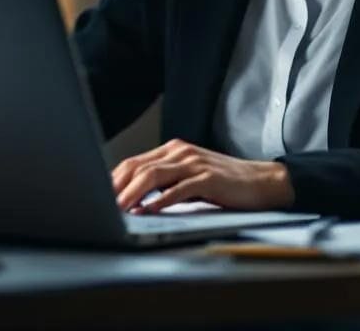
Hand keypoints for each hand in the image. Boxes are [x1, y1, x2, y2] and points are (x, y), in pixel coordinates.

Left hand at [110, 139, 294, 213]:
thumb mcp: (190, 177)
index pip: (133, 162)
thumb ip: (165, 182)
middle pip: (138, 166)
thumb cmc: (224, 184)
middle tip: (99, 205)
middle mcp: (180, 152)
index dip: (112, 179)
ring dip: (132, 194)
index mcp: (173, 150)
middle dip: (116, 187)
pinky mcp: (208, 178)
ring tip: (118, 210)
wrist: (262, 182)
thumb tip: (134, 200)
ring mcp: (194, 163)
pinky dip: (160, 200)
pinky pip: (178, 189)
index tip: (97, 196)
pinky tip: (148, 210)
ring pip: (153, 175)